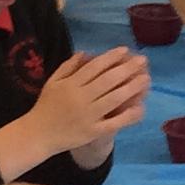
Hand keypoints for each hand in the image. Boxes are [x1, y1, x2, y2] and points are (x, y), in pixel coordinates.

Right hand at [27, 48, 150, 156]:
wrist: (38, 135)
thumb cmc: (46, 106)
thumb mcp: (53, 82)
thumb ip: (68, 67)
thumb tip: (86, 52)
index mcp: (70, 84)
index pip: (94, 67)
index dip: (111, 57)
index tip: (125, 50)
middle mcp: (80, 98)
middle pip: (107, 80)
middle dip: (127, 68)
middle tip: (142, 60)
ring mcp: (87, 116)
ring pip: (113, 99)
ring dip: (132, 88)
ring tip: (146, 79)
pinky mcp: (92, 132)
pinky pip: (114, 123)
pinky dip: (128, 116)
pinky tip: (141, 107)